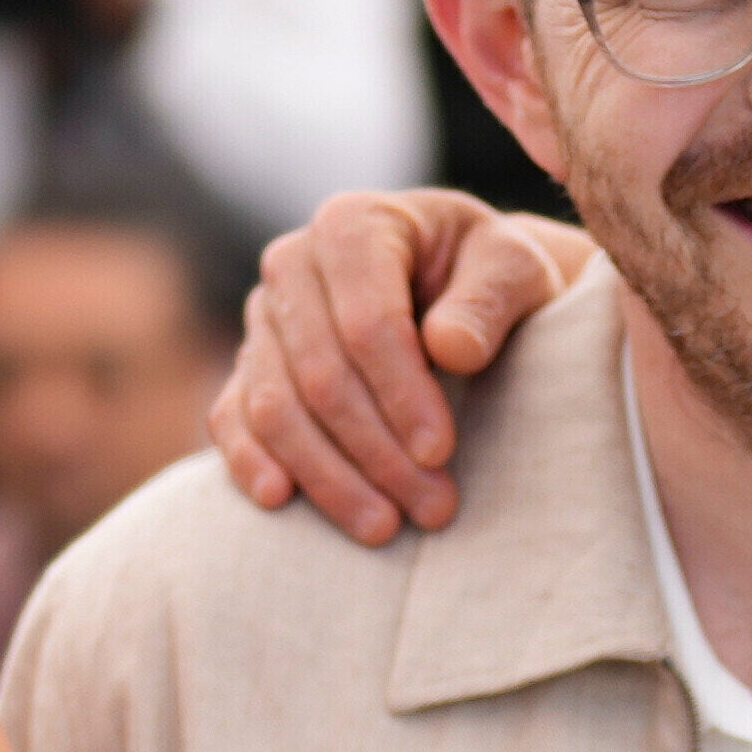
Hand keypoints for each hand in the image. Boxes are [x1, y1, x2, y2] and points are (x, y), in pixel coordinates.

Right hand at [216, 186, 594, 535]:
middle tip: (433, 507)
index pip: (366, 320)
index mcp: (353, 224)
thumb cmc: (491, 279)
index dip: (401, 392)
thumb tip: (449, 348)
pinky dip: (251, 461)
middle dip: (375, 450)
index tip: (441, 450)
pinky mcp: (248, 366)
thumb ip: (491, 299)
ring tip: (385, 526)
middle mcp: (292, 263)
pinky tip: (282, 499)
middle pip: (318, 373)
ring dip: (327, 474)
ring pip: (274, 406)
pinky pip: (233, 417)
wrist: (462, 292)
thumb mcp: (518, 271)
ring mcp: (263, 317)